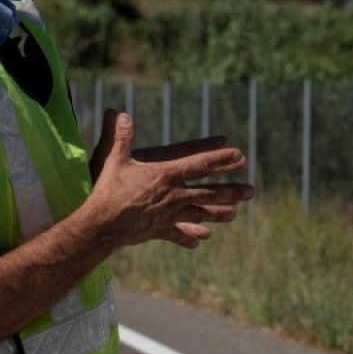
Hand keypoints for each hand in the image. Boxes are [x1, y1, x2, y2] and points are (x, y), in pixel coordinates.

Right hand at [84, 112, 253, 248]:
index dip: (220, 159)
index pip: (199, 165)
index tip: (239, 156)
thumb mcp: (113, 159)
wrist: (101, 225)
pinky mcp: (159, 230)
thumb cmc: (107, 190)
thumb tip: (121, 113)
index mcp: (166, 175)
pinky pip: (177, 234)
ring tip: (234, 215)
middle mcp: (174, 196)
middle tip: (251, 191)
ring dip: (218, 214)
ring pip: (200, 214)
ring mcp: (169, 215)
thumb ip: (120, 136)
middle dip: (231, 191)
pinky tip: (200, 240)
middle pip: (208, 193)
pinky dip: (187, 236)